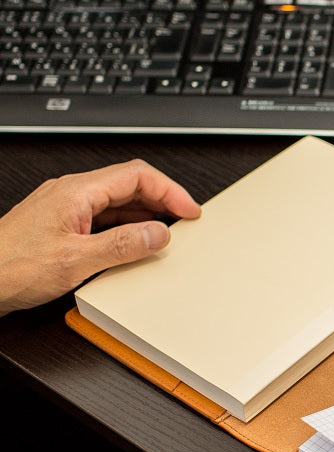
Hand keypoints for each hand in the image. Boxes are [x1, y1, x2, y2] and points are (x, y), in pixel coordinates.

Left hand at [0, 159, 200, 315]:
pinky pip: (107, 218)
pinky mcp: (66, 225)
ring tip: (169, 233)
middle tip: (187, 220)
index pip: (136, 176)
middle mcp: (73, 194)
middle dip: (164, 200)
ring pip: (120, 202)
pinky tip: (139, 244)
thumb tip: (158, 233)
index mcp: (76, 192)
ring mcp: (69, 209)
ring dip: (148, 214)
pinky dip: (130, 228)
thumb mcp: (76, 260)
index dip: (170, 191)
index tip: (190, 210)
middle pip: (130, 185)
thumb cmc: (13, 266)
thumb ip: (122, 245)